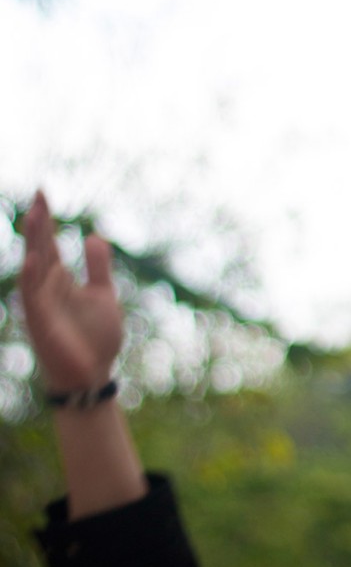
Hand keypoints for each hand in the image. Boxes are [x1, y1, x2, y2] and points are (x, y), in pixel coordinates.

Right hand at [19, 191, 122, 392]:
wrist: (94, 373)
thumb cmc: (95, 336)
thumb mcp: (102, 294)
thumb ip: (97, 266)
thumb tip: (94, 235)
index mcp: (60, 279)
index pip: (50, 242)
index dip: (47, 219)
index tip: (44, 192)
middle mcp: (47, 287)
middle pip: (40, 247)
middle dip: (39, 222)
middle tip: (39, 194)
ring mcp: (41, 303)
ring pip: (33, 265)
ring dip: (34, 241)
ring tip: (35, 214)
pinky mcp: (41, 321)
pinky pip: (32, 296)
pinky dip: (32, 277)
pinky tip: (34, 258)